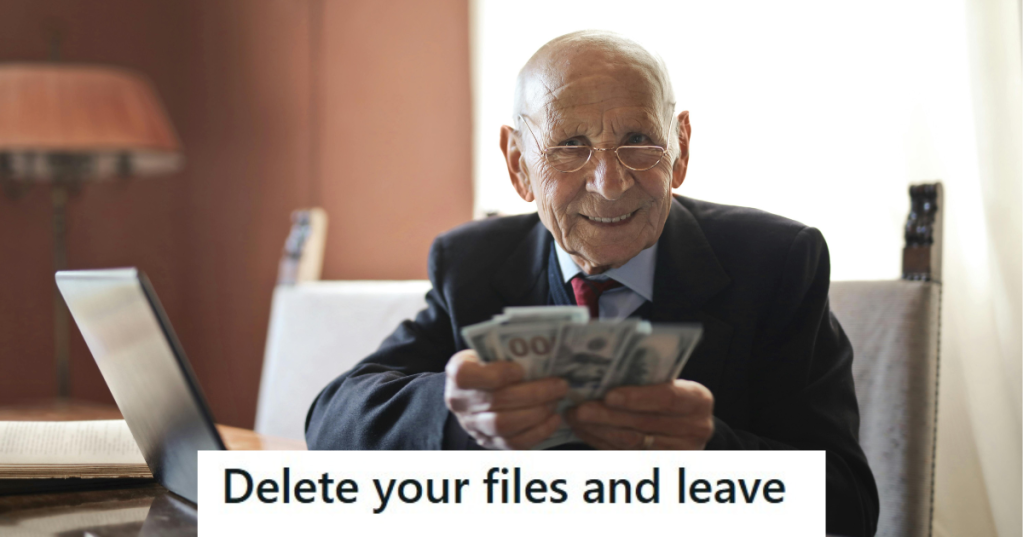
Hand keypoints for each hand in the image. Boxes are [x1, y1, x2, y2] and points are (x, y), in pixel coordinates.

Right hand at [444, 350, 567, 449]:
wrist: (474, 391)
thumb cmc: (488, 364)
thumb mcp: (488, 351)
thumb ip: (506, 351)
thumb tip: (541, 350)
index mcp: (458, 373)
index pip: (467, 376)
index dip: (496, 374)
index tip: (521, 370)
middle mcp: (460, 402)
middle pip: (495, 401)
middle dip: (533, 394)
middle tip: (559, 385)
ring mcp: (473, 426)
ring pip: (504, 425)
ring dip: (537, 413)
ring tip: (556, 400)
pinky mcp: (489, 442)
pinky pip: (513, 443)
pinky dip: (538, 432)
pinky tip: (553, 418)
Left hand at [565, 379, 713, 449]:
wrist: (686, 422)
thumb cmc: (669, 391)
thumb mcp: (668, 380)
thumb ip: (646, 377)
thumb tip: (602, 370)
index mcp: (698, 400)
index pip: (668, 398)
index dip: (637, 397)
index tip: (609, 395)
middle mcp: (694, 429)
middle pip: (644, 424)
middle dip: (607, 416)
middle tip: (580, 408)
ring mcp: (678, 451)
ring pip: (631, 443)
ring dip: (598, 430)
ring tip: (575, 417)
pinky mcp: (659, 465)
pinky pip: (624, 454)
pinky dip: (600, 441)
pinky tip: (584, 429)